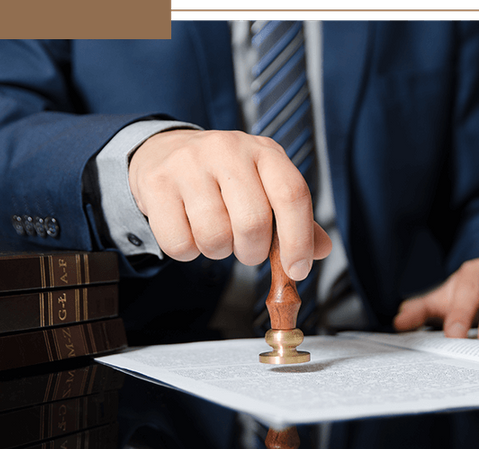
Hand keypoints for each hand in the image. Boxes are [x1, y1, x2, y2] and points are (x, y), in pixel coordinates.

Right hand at [128, 129, 331, 279]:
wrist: (166, 152)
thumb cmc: (225, 177)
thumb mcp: (265, 185)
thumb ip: (294, 217)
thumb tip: (321, 249)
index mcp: (264, 152)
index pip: (292, 195)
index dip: (299, 239)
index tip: (298, 269)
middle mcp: (228, 149)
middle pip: (253, 223)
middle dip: (253, 252)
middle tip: (246, 248)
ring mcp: (189, 164)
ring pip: (215, 237)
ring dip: (219, 251)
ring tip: (215, 232)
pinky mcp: (156, 184)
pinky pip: (179, 243)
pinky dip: (188, 251)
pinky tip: (189, 229)